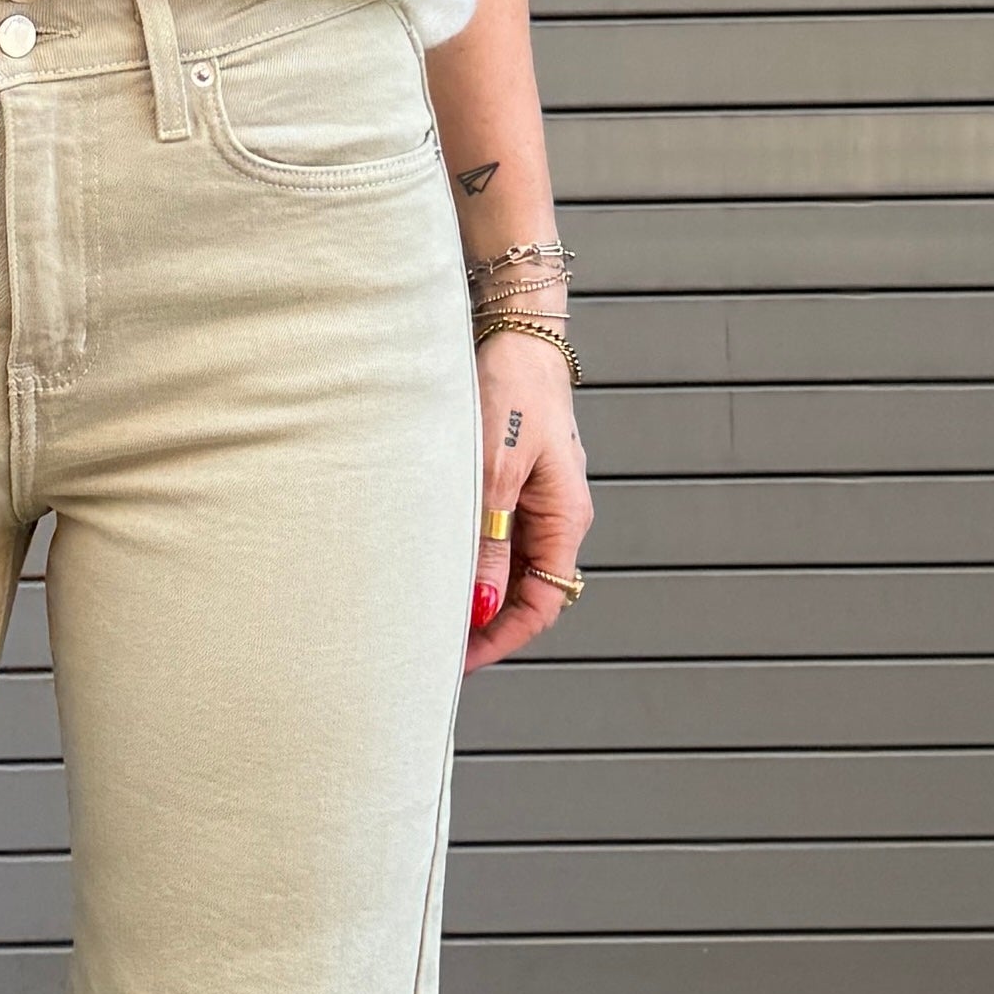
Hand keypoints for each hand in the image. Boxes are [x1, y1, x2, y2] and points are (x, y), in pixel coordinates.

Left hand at [466, 334, 589, 668]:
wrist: (515, 333)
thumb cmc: (511, 391)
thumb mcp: (494, 473)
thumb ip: (487, 544)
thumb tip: (480, 607)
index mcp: (565, 518)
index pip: (542, 604)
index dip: (502, 638)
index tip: (459, 660)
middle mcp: (557, 516)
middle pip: (526, 591)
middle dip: (485, 624)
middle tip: (435, 644)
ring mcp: (538, 500)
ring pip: (509, 567)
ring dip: (475, 590)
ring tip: (428, 607)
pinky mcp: (516, 483)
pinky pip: (497, 537)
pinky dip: (471, 557)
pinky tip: (436, 563)